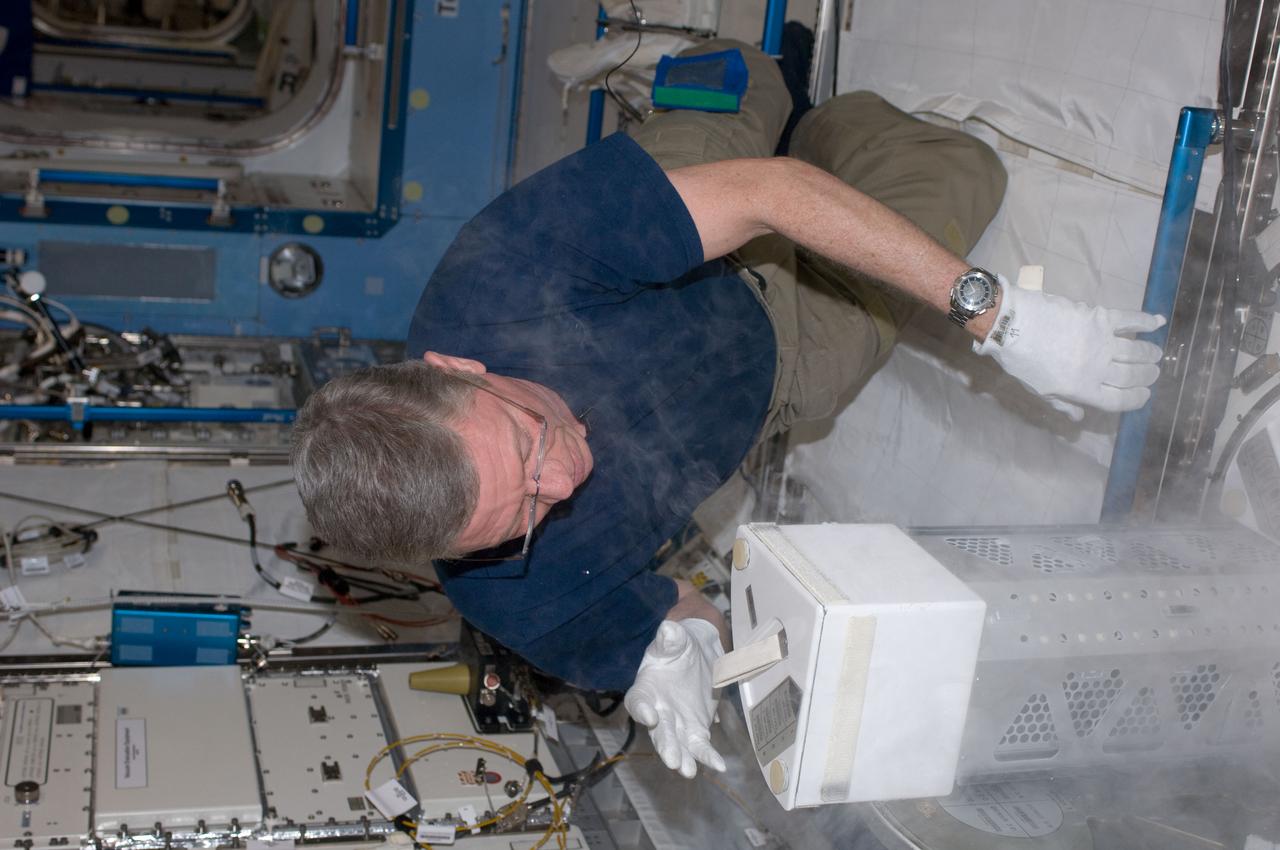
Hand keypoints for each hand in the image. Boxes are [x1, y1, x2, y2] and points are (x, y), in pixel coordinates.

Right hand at [624, 619, 725, 777]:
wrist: (698, 654)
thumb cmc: (679, 647)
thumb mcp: (675, 639)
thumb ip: (670, 638)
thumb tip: (668, 629)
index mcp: (646, 688)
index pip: (638, 701)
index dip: (641, 709)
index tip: (649, 716)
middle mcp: (657, 711)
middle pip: (658, 731)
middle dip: (665, 745)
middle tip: (671, 759)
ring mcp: (677, 724)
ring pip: (678, 744)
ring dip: (683, 758)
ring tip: (688, 771)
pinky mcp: (695, 730)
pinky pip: (700, 746)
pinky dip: (708, 756)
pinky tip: (718, 766)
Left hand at [974, 279, 1164, 420]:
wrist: (1012, 326)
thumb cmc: (1021, 362)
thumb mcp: (1039, 390)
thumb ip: (1063, 404)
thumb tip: (1079, 417)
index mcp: (1082, 390)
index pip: (1119, 401)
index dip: (1136, 399)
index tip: (1145, 395)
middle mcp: (1098, 369)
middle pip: (1132, 377)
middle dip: (1147, 376)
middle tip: (1153, 373)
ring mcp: (1102, 342)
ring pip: (1136, 351)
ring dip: (1150, 353)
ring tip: (1155, 354)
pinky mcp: (1100, 317)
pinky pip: (1130, 320)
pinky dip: (1146, 321)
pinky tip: (1158, 322)